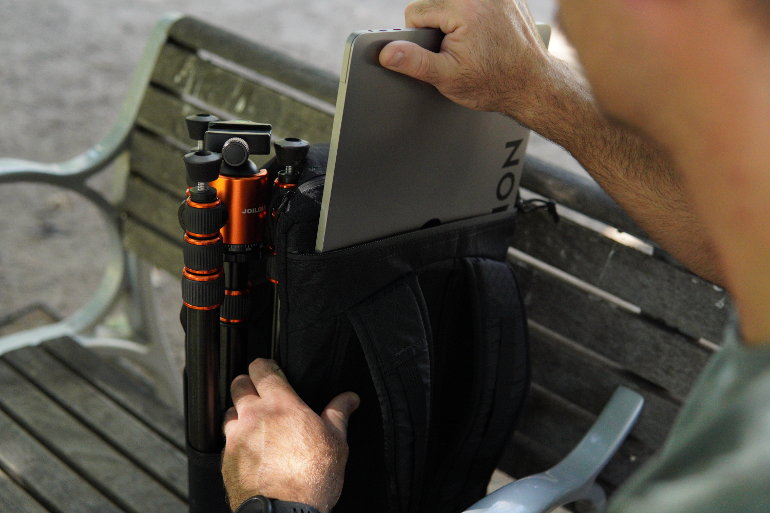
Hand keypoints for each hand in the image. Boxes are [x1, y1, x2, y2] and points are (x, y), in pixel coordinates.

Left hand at [221, 359, 359, 512]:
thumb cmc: (311, 478)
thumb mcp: (336, 441)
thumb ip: (339, 413)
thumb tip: (350, 398)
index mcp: (280, 404)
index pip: (262, 369)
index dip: (264, 365)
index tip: (269, 368)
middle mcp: (253, 416)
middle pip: (239, 384)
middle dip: (247, 383)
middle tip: (260, 391)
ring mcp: (236, 437)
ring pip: (229, 412)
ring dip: (239, 412)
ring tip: (254, 422)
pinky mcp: (226, 460)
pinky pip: (226, 440)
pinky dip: (236, 439)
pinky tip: (250, 448)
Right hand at [379, 0, 554, 120]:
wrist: (533, 85)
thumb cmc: (494, 83)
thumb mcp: (447, 77)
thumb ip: (414, 62)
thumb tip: (388, 52)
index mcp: (463, 8)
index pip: (416, 12)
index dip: (419, 38)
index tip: (439, 53)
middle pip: (436, 3)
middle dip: (439, 27)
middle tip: (459, 51)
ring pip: (455, 3)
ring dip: (456, 21)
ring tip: (473, 45)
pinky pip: (477, 3)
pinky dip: (476, 17)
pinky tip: (486, 37)